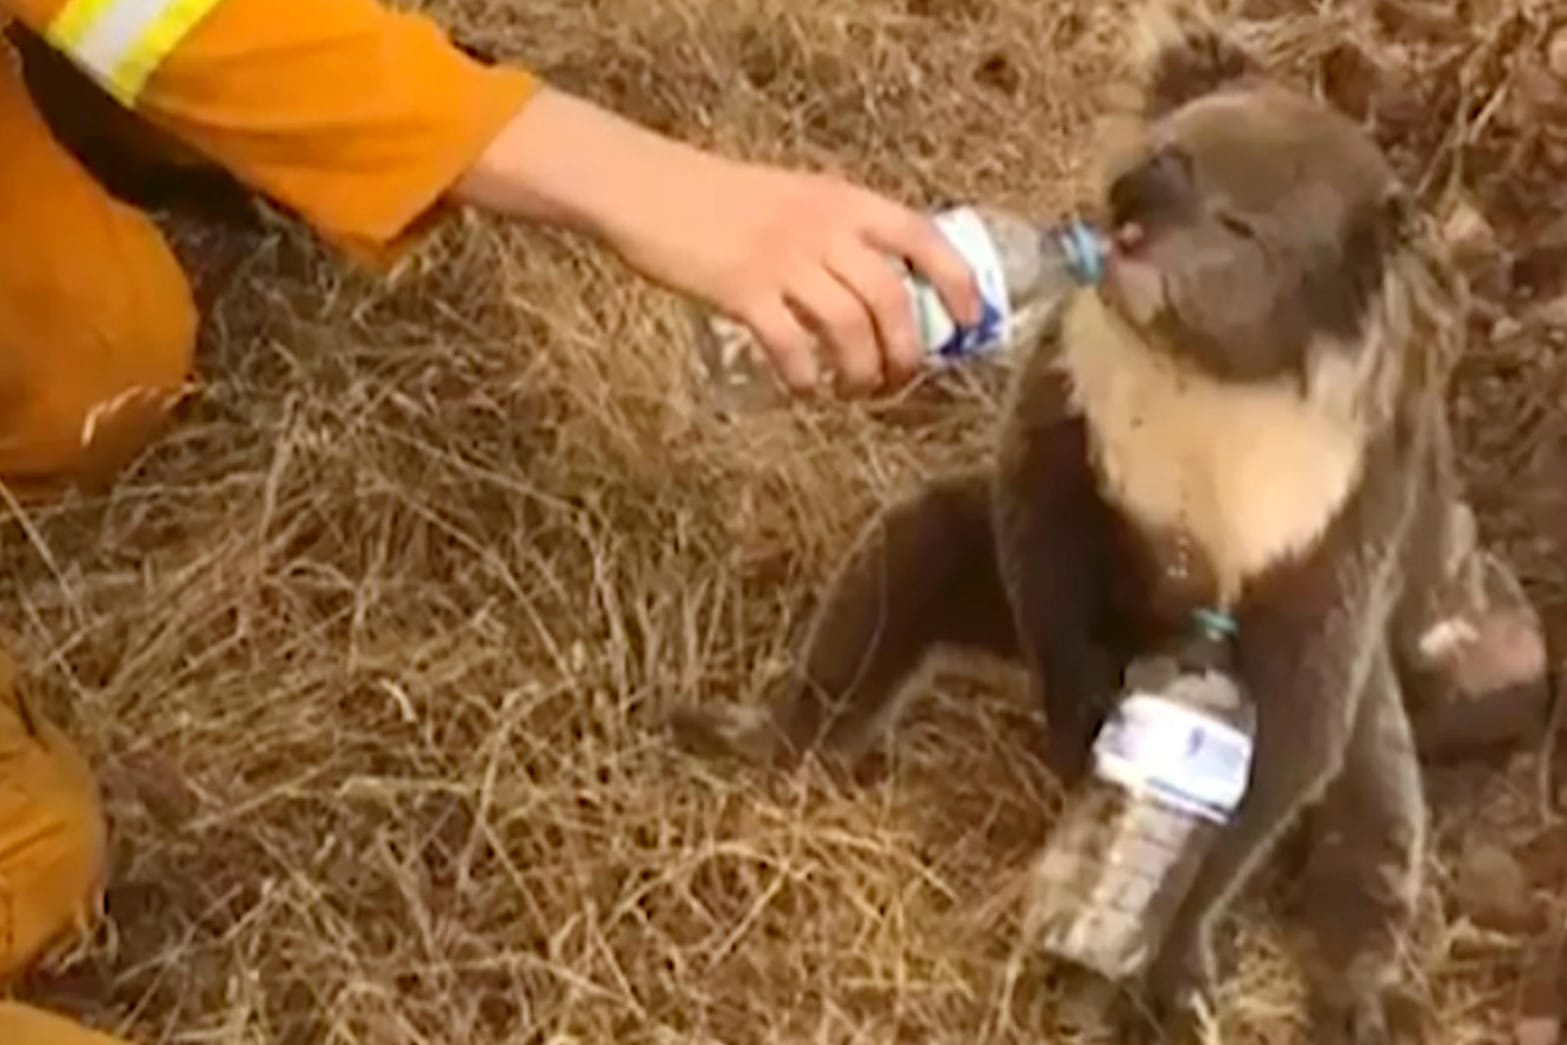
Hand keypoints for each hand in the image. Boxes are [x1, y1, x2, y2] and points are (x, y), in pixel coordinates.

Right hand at [453, 85, 981, 396]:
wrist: (651, 188)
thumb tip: (886, 292)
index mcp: (846, 201)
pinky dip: (806, 379)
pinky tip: (804, 389)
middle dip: (907, 354)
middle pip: (892, 302)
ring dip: (862, 375)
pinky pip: (793, 347)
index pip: (924, 240)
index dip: (957, 285)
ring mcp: (783, 260)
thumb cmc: (725, 198)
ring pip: (850, 332)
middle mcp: (824, 228)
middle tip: (899, 382)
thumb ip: (841, 233)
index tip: (966, 325)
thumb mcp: (799, 198)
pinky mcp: (742, 291)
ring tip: (854, 393)